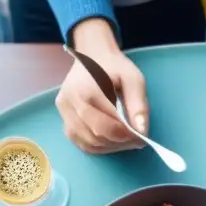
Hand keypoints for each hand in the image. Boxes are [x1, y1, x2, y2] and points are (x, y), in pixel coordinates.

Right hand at [56, 19, 147, 153]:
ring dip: (111, 146)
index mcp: (86, 91)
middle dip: (120, 142)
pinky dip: (100, 147)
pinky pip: (82, 144)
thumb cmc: (114, 68)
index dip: (127, 136)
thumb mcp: (133, 79)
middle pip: (97, 136)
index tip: (141, 136)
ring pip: (90, 143)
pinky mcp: (65, 122)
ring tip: (126, 138)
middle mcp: (70, 103)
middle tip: (136, 140)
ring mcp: (64, 114)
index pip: (108, 125)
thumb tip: (141, 132)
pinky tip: (112, 139)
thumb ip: (139, 104)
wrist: (91, 59)